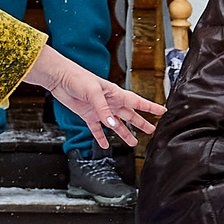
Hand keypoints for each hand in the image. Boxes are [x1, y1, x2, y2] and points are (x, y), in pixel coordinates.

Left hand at [25, 46, 162, 150]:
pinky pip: (97, 129)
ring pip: (116, 125)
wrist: (60, 79)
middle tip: (152, 130)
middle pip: (130, 115)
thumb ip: (103, 110)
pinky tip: (106, 145)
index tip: (163, 111)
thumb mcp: (93, 93)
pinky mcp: (88, 115)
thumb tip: (113, 125)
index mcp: (116, 94)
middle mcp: (110, 102)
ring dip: (124, 133)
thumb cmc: (78, 78)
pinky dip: (101, 137)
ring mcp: (100, 110)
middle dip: (141, 123)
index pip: (137, 102)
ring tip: (133, 142)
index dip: (151, 107)